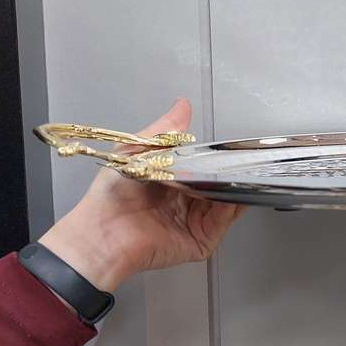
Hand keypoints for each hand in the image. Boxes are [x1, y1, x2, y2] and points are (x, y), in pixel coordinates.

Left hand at [40, 99, 242, 292]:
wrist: (104, 230)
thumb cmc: (113, 194)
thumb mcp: (137, 148)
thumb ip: (165, 129)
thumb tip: (182, 104)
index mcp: (174, 181)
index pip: (206, 167)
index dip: (218, 157)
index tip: (230, 147)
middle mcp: (187, 202)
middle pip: (220, 184)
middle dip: (230, 171)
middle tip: (240, 158)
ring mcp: (196, 222)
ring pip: (227, 201)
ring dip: (235, 187)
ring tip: (241, 172)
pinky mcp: (201, 240)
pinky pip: (223, 220)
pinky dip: (231, 206)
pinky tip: (231, 192)